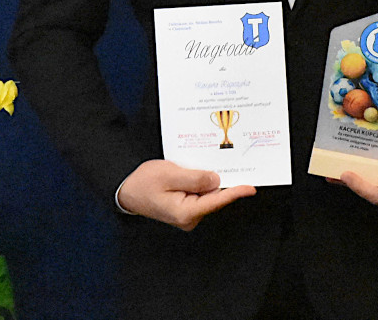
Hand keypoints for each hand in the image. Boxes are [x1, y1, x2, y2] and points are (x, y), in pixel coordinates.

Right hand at [116, 159, 255, 230]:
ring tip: (196, 165)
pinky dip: (202, 181)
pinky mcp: (187, 207)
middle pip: (214, 196)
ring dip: (208, 179)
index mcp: (186, 212)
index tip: (250, 188)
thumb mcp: (169, 174)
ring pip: (209, 193)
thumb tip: (216, 180)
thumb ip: (194, 178)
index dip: (235, 192)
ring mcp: (189, 213)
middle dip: (220, 179)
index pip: (216, 200)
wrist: (126, 190)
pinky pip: (201, 193)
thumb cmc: (143, 183)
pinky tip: (195, 170)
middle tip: (222, 160)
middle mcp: (190, 217)